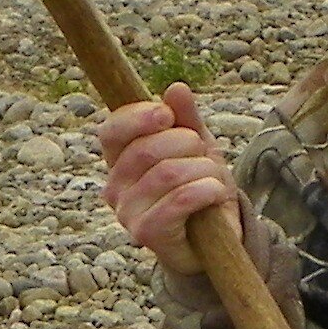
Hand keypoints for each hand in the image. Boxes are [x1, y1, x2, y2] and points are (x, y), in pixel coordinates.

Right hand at [101, 83, 236, 273]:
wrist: (215, 240)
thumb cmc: (199, 188)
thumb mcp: (197, 147)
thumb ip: (186, 119)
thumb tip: (176, 88)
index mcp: (119, 162)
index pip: (111, 131)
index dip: (138, 117)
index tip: (167, 114)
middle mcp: (115, 188)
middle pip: (145, 149)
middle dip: (186, 143)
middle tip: (203, 153)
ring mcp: (127, 213)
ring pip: (167, 173)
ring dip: (202, 169)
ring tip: (213, 177)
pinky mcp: (147, 234)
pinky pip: (179, 200)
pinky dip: (206, 190)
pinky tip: (216, 192)